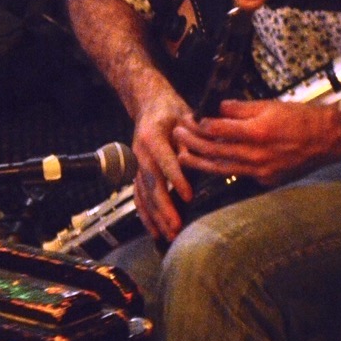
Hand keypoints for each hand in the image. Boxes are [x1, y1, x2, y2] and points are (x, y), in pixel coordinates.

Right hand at [131, 88, 194, 242]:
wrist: (149, 105)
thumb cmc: (172, 111)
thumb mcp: (185, 116)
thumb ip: (192, 138)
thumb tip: (203, 157)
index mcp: (152, 136)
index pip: (165, 161)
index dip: (176, 179)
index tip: (188, 197)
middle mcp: (140, 153)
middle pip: (152, 184)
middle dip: (164, 208)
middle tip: (176, 227)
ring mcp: (136, 164)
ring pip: (144, 195)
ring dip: (156, 216)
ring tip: (168, 235)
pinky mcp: (137, 173)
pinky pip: (139, 197)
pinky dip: (146, 215)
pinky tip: (155, 231)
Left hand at [173, 99, 340, 185]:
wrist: (330, 140)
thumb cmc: (304, 119)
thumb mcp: (272, 105)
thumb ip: (242, 108)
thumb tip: (219, 108)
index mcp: (257, 132)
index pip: (218, 129)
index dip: (200, 125)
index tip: (189, 120)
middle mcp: (256, 155)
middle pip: (215, 151)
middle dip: (193, 144)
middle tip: (177, 137)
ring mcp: (261, 171)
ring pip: (223, 168)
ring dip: (200, 164)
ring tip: (183, 159)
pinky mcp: (267, 181)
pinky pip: (240, 175)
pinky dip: (224, 171)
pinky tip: (212, 167)